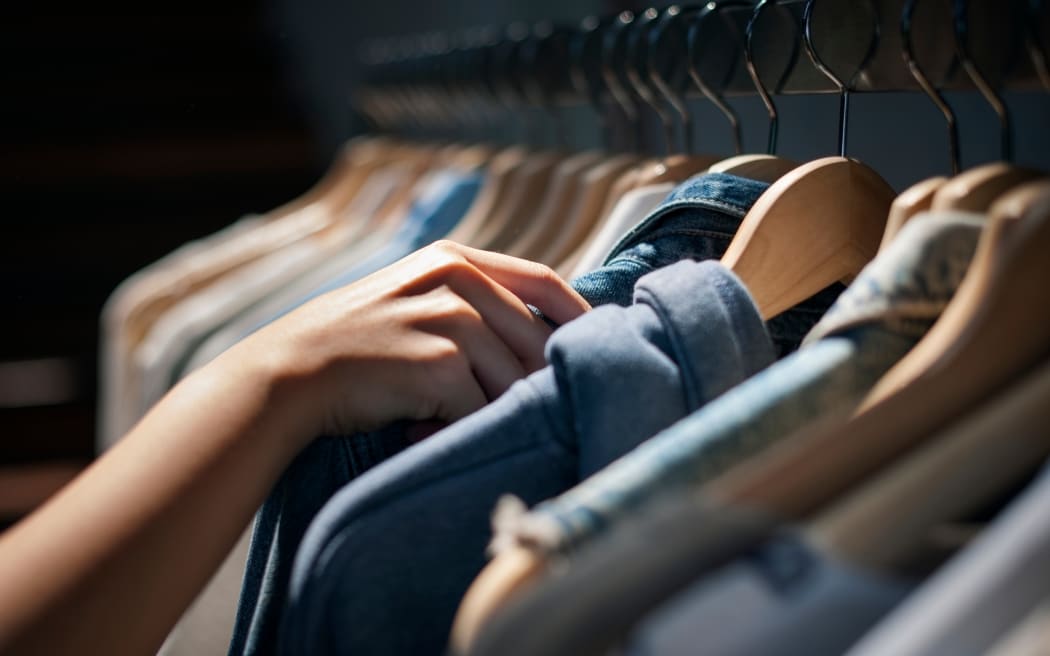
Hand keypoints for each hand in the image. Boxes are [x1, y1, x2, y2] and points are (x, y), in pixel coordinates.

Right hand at [227, 240, 590, 442]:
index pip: (544, 282)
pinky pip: (480, 411)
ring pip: (512, 381)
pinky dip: (456, 430)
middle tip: (500, 410)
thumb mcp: (414, 298)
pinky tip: (417, 429)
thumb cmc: (355, 343)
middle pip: (536, 340)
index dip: (577, 317)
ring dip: (485, 411)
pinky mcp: (440, 364)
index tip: (592, 348)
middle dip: (530, 384)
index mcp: (456, 259)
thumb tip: (541, 337)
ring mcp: (451, 319)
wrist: (290, 372)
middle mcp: (458, 280)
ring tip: (437, 418)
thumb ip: (471, 302)